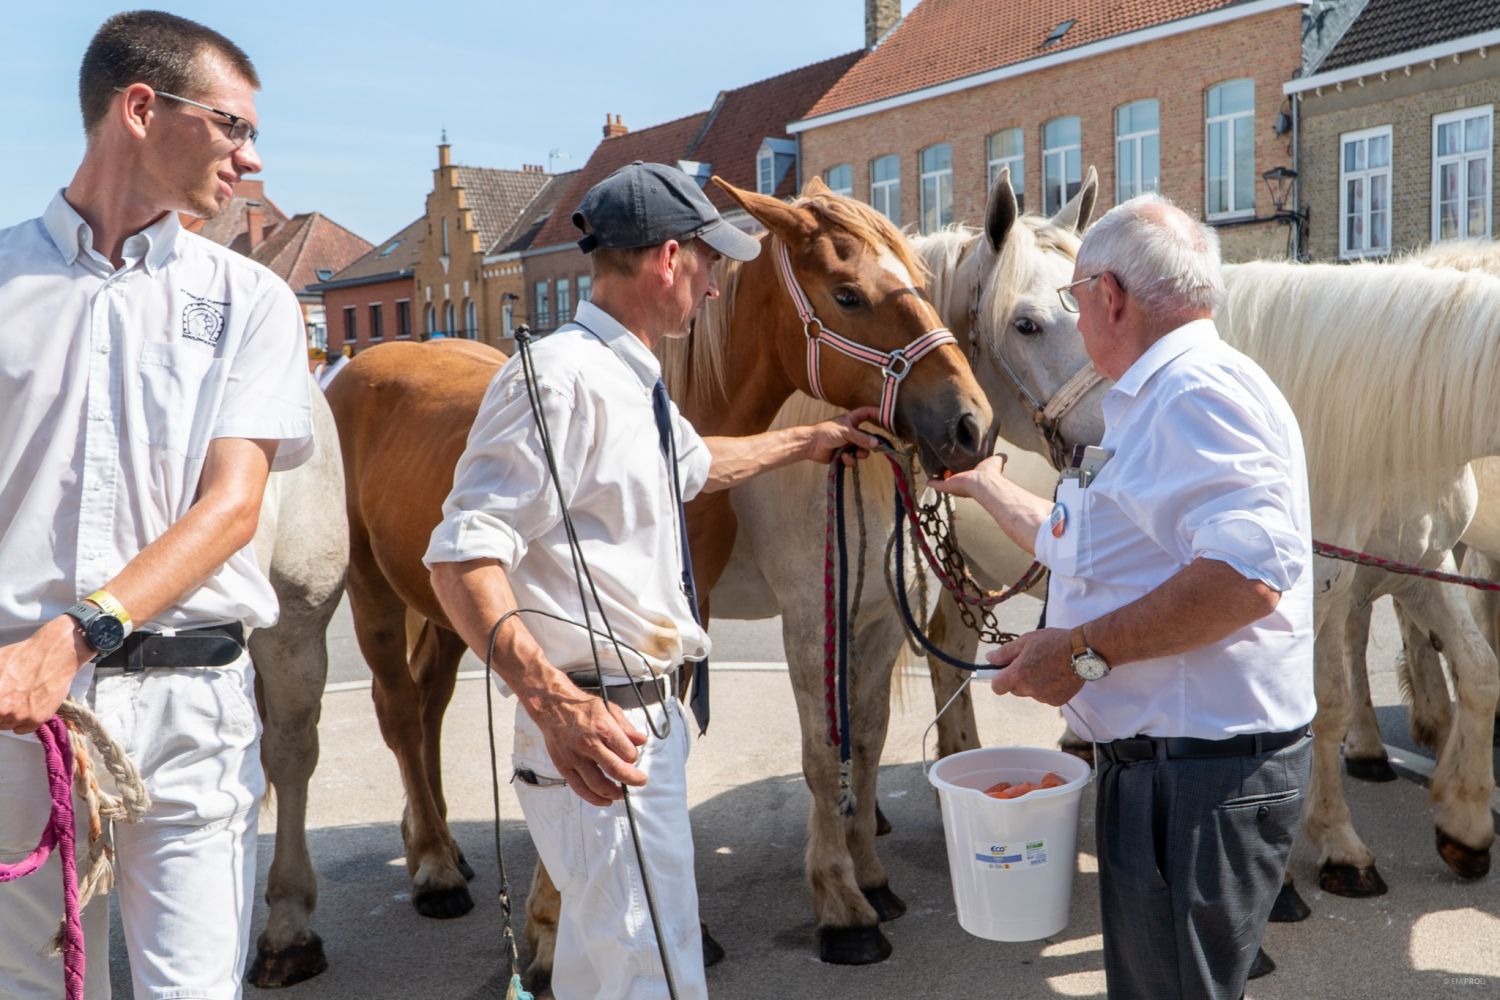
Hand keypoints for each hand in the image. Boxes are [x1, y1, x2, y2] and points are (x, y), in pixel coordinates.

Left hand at [0, 616, 92, 733]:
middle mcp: (3, 710)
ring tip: (18, 698)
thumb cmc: (21, 656)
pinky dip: (23, 721)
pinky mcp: (37, 719)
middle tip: (6, 697)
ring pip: (5, 725)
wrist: (54, 654)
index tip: (0, 702)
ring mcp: (20, 716)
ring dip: (8, 716)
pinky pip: (22, 729)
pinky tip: (28, 704)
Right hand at [534, 685, 649, 805]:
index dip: (635, 758)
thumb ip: (626, 727)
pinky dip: (594, 798)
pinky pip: (579, 788)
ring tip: (622, 793)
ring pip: (597, 784)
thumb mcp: (609, 709)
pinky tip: (605, 800)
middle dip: (632, 779)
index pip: (627, 752)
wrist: (552, 706)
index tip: (634, 758)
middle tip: (640, 781)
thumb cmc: (582, 708)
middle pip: (615, 770)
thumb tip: (641, 741)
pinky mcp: (563, 766)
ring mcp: (574, 757)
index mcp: (602, 728)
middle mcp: (588, 744)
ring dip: (614, 793)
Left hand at [804, 406, 881, 465]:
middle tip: (869, 448)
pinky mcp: (843, 455)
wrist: (811, 445)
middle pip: (868, 438)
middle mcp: (852, 431)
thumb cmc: (826, 433)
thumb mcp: (846, 432)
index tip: (887, 418)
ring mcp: (848, 444)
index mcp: (852, 420)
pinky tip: (842, 458)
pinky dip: (849, 460)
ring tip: (853, 454)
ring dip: (859, 454)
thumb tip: (876, 443)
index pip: (867, 413)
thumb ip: (861, 438)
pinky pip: (852, 460)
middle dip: (868, 445)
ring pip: (862, 451)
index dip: (877, 414)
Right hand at [927, 452, 1008, 499]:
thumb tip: (1004, 455)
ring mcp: (955, 486)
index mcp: (974, 479)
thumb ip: (1000, 458)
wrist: (983, 482)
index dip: (964, 469)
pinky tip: (928, 480)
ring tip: (935, 470)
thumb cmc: (991, 473)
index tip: (960, 465)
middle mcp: (964, 484)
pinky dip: (932, 482)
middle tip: (945, 466)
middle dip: (951, 473)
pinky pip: (937, 484)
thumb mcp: (996, 461)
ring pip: (945, 482)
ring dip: (941, 477)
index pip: (968, 474)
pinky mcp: (947, 486)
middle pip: (955, 479)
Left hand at [987, 627, 1084, 706]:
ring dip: (1035, 683)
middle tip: (1031, 662)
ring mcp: (1043, 697)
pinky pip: (1046, 696)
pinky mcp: (1057, 701)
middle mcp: (1029, 689)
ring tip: (1048, 666)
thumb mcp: (1025, 641)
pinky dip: (1049, 688)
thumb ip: (1005, 652)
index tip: (1005, 670)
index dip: (999, 679)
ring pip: (1031, 693)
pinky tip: (1057, 674)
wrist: (1083, 651)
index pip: (997, 687)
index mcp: (1017, 675)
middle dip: (1019, 679)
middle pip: (1015, 689)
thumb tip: (989, 658)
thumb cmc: (1053, 642)